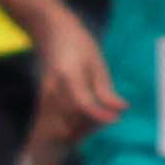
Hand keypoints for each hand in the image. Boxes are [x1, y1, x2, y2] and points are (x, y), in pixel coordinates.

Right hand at [31, 22, 127, 141]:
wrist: (53, 35)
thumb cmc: (79, 45)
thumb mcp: (97, 64)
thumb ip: (105, 90)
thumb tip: (121, 109)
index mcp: (68, 75)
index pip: (83, 104)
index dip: (101, 115)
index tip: (117, 119)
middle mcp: (53, 89)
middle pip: (73, 119)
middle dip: (94, 125)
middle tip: (111, 116)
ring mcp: (45, 97)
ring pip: (64, 124)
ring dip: (84, 128)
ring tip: (100, 117)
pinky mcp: (43, 103)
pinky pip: (58, 122)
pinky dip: (73, 127)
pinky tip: (87, 119)